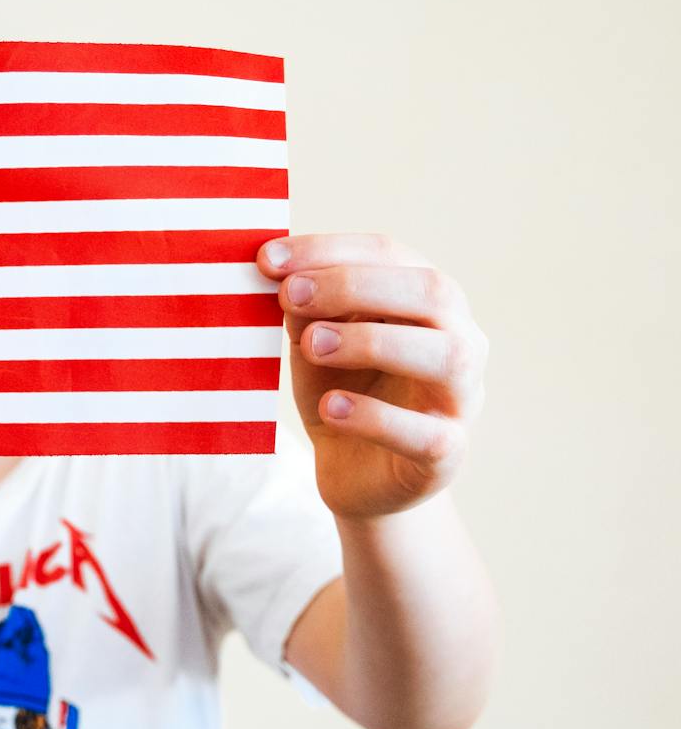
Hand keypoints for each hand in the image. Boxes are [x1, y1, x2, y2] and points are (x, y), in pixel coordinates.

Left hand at [258, 234, 487, 518]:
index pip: (391, 254)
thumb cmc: (341, 395)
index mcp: (428, 303)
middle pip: (433, 293)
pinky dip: (376, 417)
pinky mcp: (447, 454)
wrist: (358, 479)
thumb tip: (281, 271)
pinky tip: (332, 407)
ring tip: (311, 345)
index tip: (268, 258)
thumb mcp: (314, 346)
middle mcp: (460, 341)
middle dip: (355, 285)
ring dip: (373, 342)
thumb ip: (305, 310)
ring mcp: (460, 399)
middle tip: (291, 295)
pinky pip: (427, 434)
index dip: (330, 249)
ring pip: (447, 356)